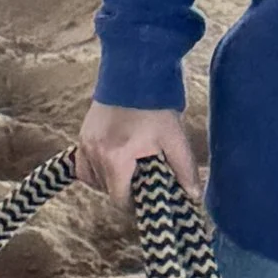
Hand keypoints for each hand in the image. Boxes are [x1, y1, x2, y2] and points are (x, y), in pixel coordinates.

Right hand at [73, 98, 201, 208]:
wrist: (135, 73)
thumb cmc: (155, 106)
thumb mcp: (174, 138)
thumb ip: (184, 170)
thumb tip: (194, 196)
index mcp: (116, 159)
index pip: (119, 200)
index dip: (135, 205)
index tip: (149, 198)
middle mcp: (96, 154)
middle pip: (107, 190)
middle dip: (126, 191)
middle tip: (145, 180)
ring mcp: (86, 144)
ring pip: (95, 179)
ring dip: (111, 181)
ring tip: (131, 169)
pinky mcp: (83, 135)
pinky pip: (84, 165)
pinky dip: (95, 170)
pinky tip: (112, 164)